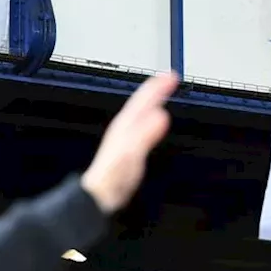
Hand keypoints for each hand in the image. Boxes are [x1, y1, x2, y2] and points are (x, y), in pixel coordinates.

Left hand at [81, 72, 176, 211]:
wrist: (100, 195)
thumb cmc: (112, 177)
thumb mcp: (131, 153)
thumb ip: (144, 134)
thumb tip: (161, 114)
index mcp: (126, 126)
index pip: (143, 100)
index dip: (157, 86)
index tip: (170, 75)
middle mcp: (124, 128)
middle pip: (141, 103)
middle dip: (156, 89)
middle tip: (170, 78)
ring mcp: (125, 138)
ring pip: (140, 113)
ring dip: (152, 101)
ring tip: (162, 93)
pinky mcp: (127, 148)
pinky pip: (141, 126)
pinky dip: (149, 118)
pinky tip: (151, 122)